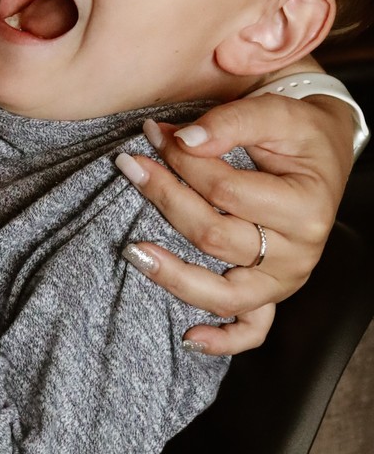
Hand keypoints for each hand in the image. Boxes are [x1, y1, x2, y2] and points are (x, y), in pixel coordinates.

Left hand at [116, 93, 353, 354]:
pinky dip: (223, 340)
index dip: (182, 161)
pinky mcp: (273, 294)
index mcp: (305, 208)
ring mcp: (285, 280)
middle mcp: (298, 253)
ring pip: (223, 293)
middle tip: (130, 164)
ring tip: (132, 251)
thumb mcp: (275, 113)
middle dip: (165, 197)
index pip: (225, 191)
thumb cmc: (298, 134)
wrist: (323, 151)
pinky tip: (190, 337)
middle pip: (214, 236)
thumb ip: (231, 123)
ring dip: (173, 275)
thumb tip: (184, 140)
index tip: (152, 134)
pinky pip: (252, 329)